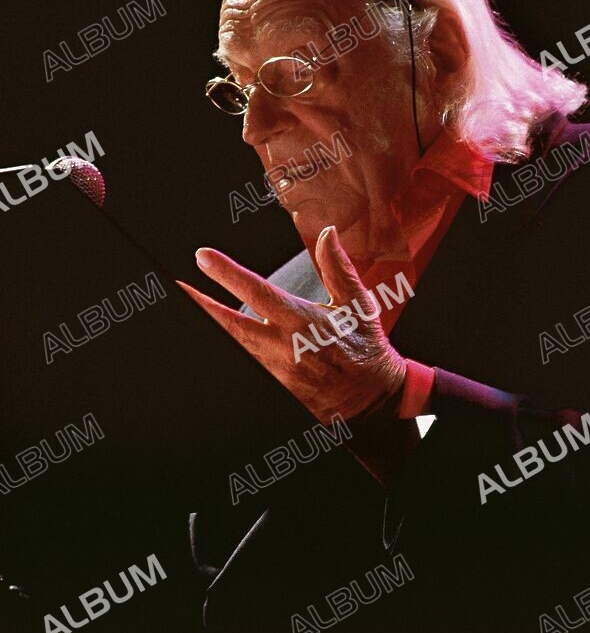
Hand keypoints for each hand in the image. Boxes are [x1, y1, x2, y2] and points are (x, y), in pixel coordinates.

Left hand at [177, 226, 406, 424]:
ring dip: (211, 327)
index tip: (204, 257)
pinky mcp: (275, 388)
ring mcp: (276, 372)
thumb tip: (328, 233)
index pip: (258, 292)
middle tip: (174, 288)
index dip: (228, 274)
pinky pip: (246, 366)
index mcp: (303, 322)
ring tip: (189, 307)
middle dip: (200, 306)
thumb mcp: (358, 305)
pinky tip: (219, 339)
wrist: (372, 399)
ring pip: (234, 346)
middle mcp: (284, 347)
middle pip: (230, 325)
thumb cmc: (365, 349)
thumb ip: (338, 268)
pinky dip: (231, 350)